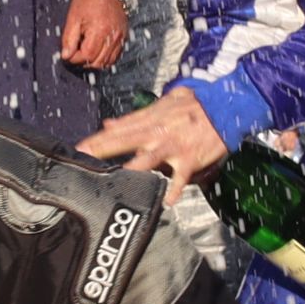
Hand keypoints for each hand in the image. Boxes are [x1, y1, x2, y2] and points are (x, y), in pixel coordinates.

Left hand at [60, 0, 131, 71]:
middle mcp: (112, 36)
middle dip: (84, 61)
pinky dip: (105, 58)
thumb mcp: (73, 17)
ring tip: (86, 51)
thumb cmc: (88, 0)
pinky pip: (115, 56)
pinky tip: (97, 51)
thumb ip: (69, 39)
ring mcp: (120, 37)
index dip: (75, 58)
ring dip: (95, 62)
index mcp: (99, 31)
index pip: (86, 56)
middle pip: (98, 62)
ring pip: (107, 62)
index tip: (69, 53)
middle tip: (76, 53)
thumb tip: (66, 56)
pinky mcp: (123, 36)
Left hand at [79, 88, 225, 185]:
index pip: (117, 130)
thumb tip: (110, 123)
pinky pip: (180, 177)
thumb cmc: (196, 104)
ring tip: (117, 181)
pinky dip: (174, 190)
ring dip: (131, 170)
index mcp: (151, 119)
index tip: (79, 148)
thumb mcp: (165, 102)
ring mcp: (173, 146)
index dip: (96, 139)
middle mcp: (158, 133)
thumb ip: (136, 115)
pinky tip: (166, 202)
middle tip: (82, 158)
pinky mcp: (189, 159)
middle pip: (124, 142)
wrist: (225, 106)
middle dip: (101, 150)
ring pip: (147, 159)